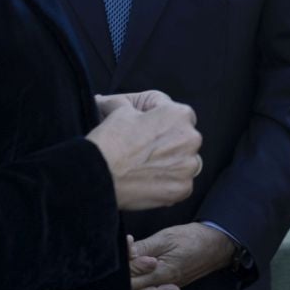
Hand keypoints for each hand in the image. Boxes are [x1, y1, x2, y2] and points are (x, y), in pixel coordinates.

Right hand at [90, 94, 201, 210]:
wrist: (98, 176)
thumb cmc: (111, 141)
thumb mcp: (119, 110)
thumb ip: (128, 103)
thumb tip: (111, 101)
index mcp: (180, 115)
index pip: (174, 113)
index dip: (157, 119)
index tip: (144, 128)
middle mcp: (191, 139)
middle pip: (183, 138)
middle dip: (167, 141)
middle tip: (143, 148)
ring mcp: (189, 166)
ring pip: (184, 161)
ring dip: (171, 162)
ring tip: (145, 165)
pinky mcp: (183, 188)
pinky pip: (181, 182)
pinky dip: (167, 182)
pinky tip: (149, 180)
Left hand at [126, 224, 235, 289]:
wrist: (217, 245)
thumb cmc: (192, 238)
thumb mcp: (166, 237)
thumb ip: (144, 248)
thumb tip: (126, 253)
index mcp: (161, 272)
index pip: (131, 280)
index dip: (119, 271)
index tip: (116, 258)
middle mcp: (163, 285)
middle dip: (120, 286)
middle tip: (113, 273)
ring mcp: (167, 289)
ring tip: (119, 285)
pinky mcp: (171, 288)